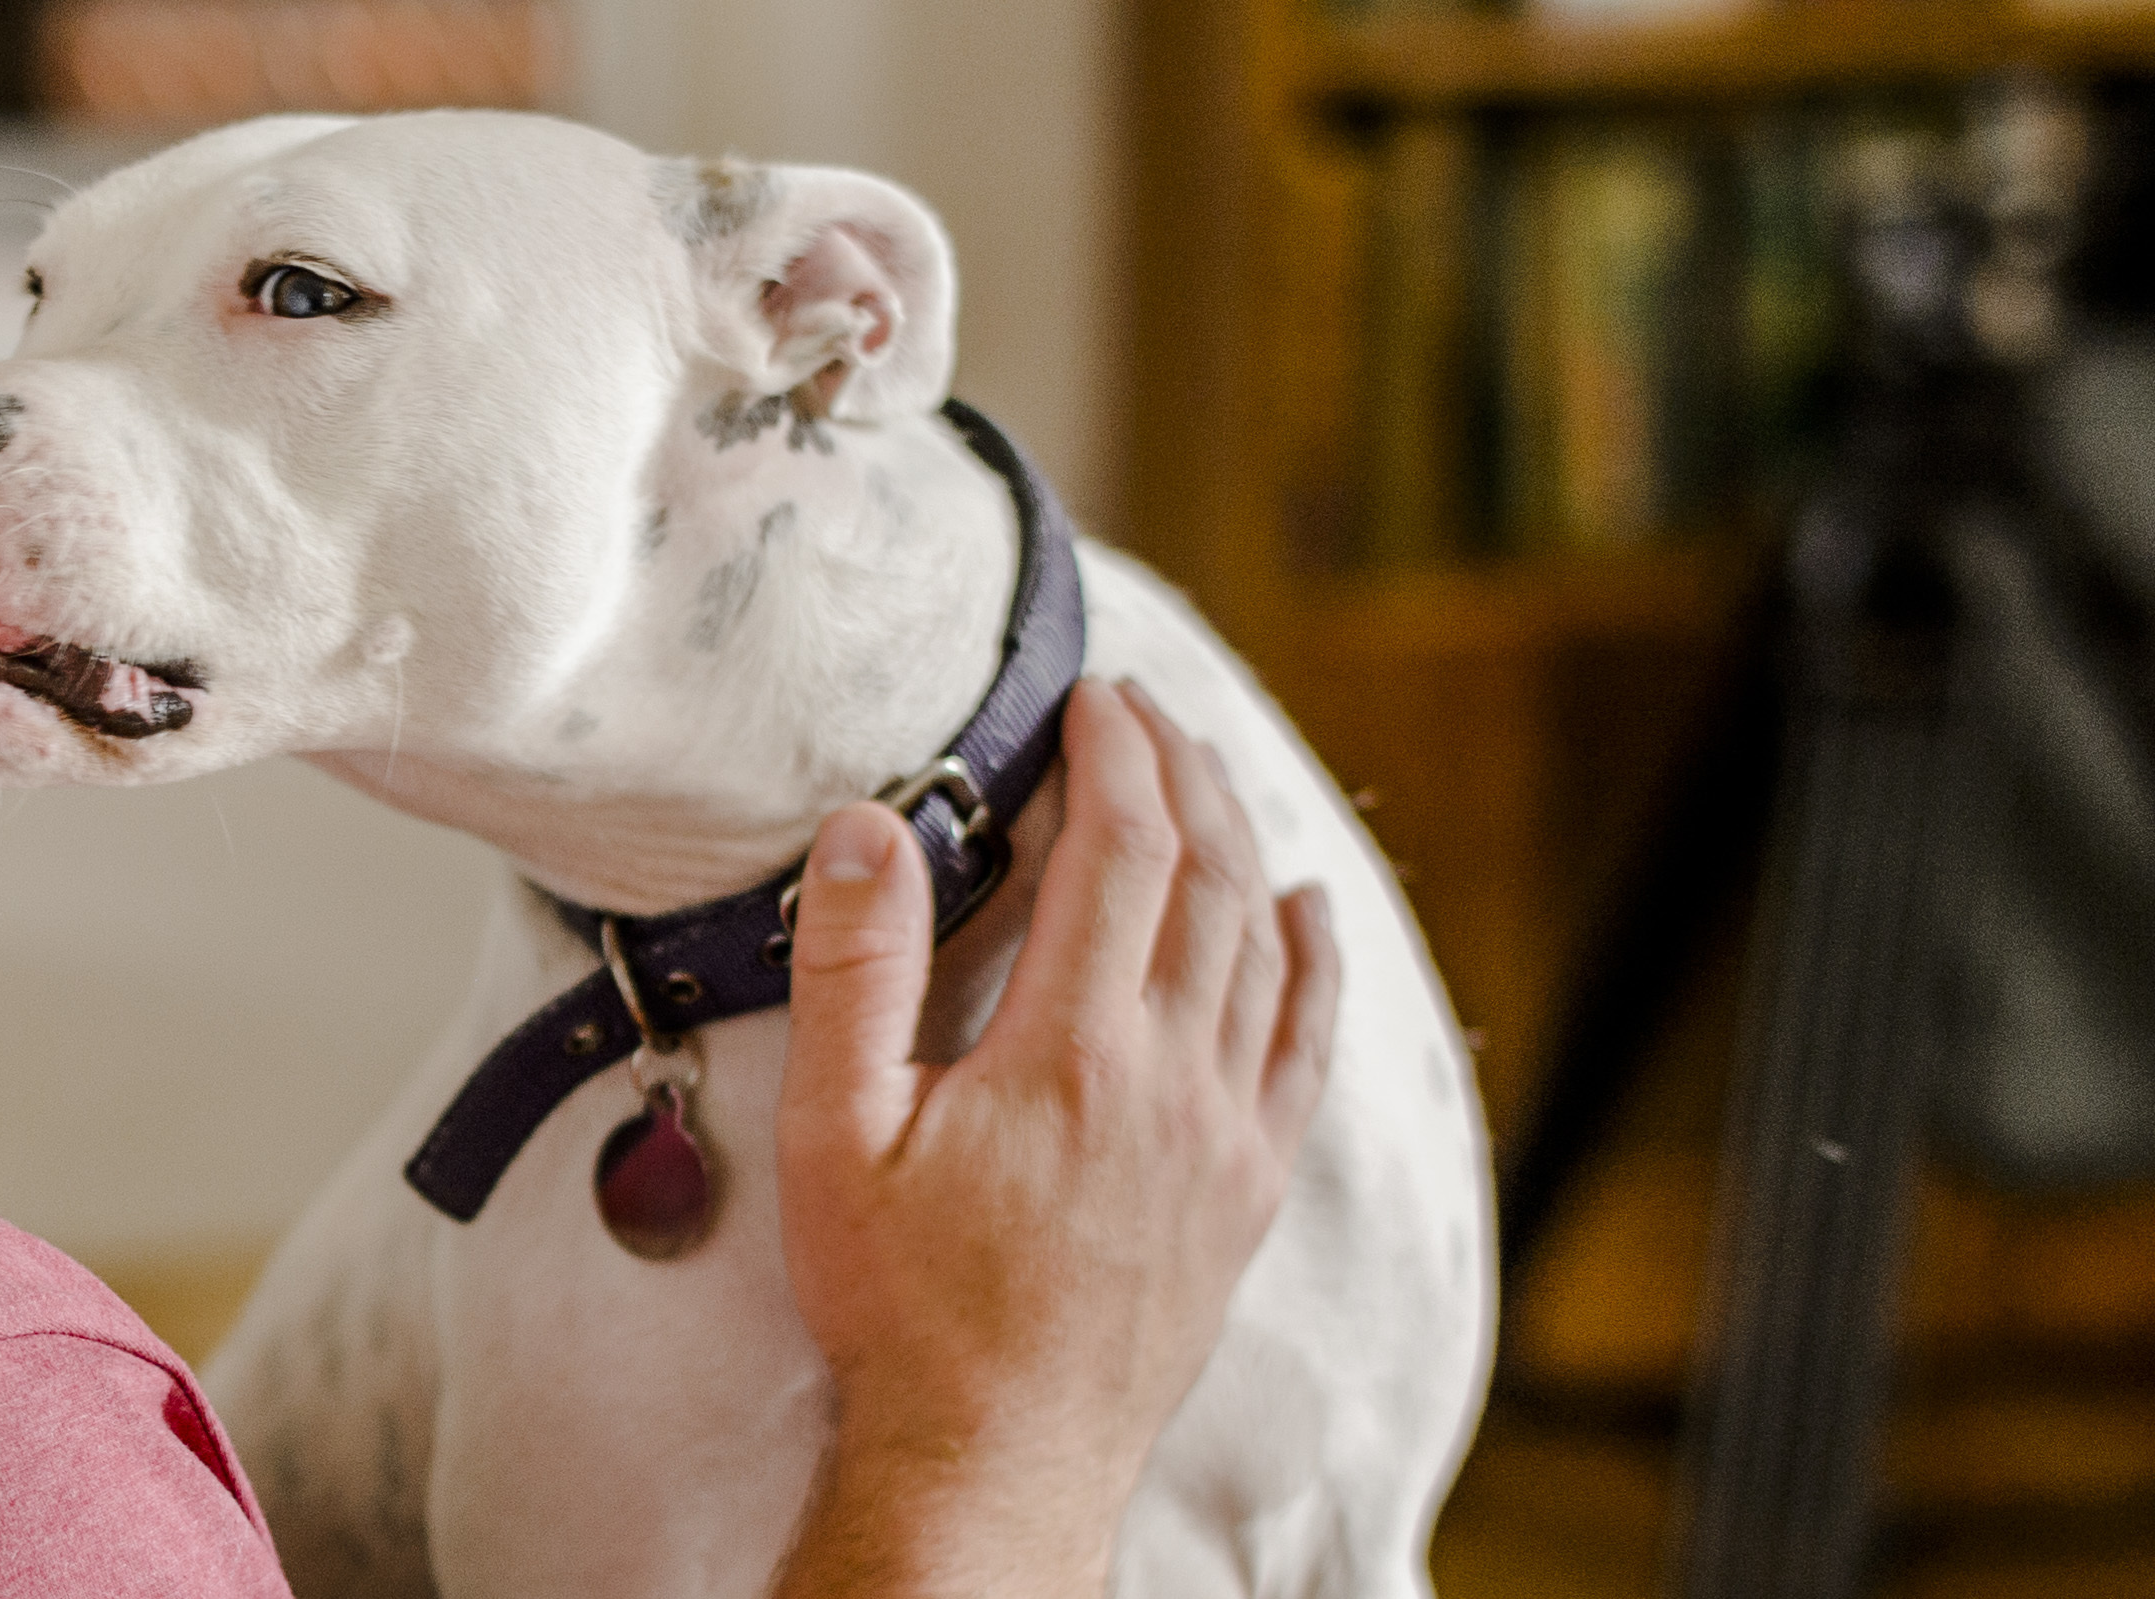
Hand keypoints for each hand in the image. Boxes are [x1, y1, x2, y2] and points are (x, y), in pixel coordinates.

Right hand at [766, 678, 1340, 1598]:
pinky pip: (1307, 1046)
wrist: (993, 1456)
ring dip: (1242, 841)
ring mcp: (1224, 1135)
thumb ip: (855, 971)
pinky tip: (1309, 909)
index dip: (1114, 755)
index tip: (1092, 698)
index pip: (1121, 851)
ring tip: (1208, 776)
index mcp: (1072, 1050)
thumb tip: (866, 828)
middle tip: (1144, 710)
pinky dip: (1315, 962)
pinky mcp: (1246, 1189)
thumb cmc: (903, 1305)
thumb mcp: (839, 1136)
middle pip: (1207, 877)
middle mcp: (1171, 1079)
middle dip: (1183, 771)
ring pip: (1262, 947)